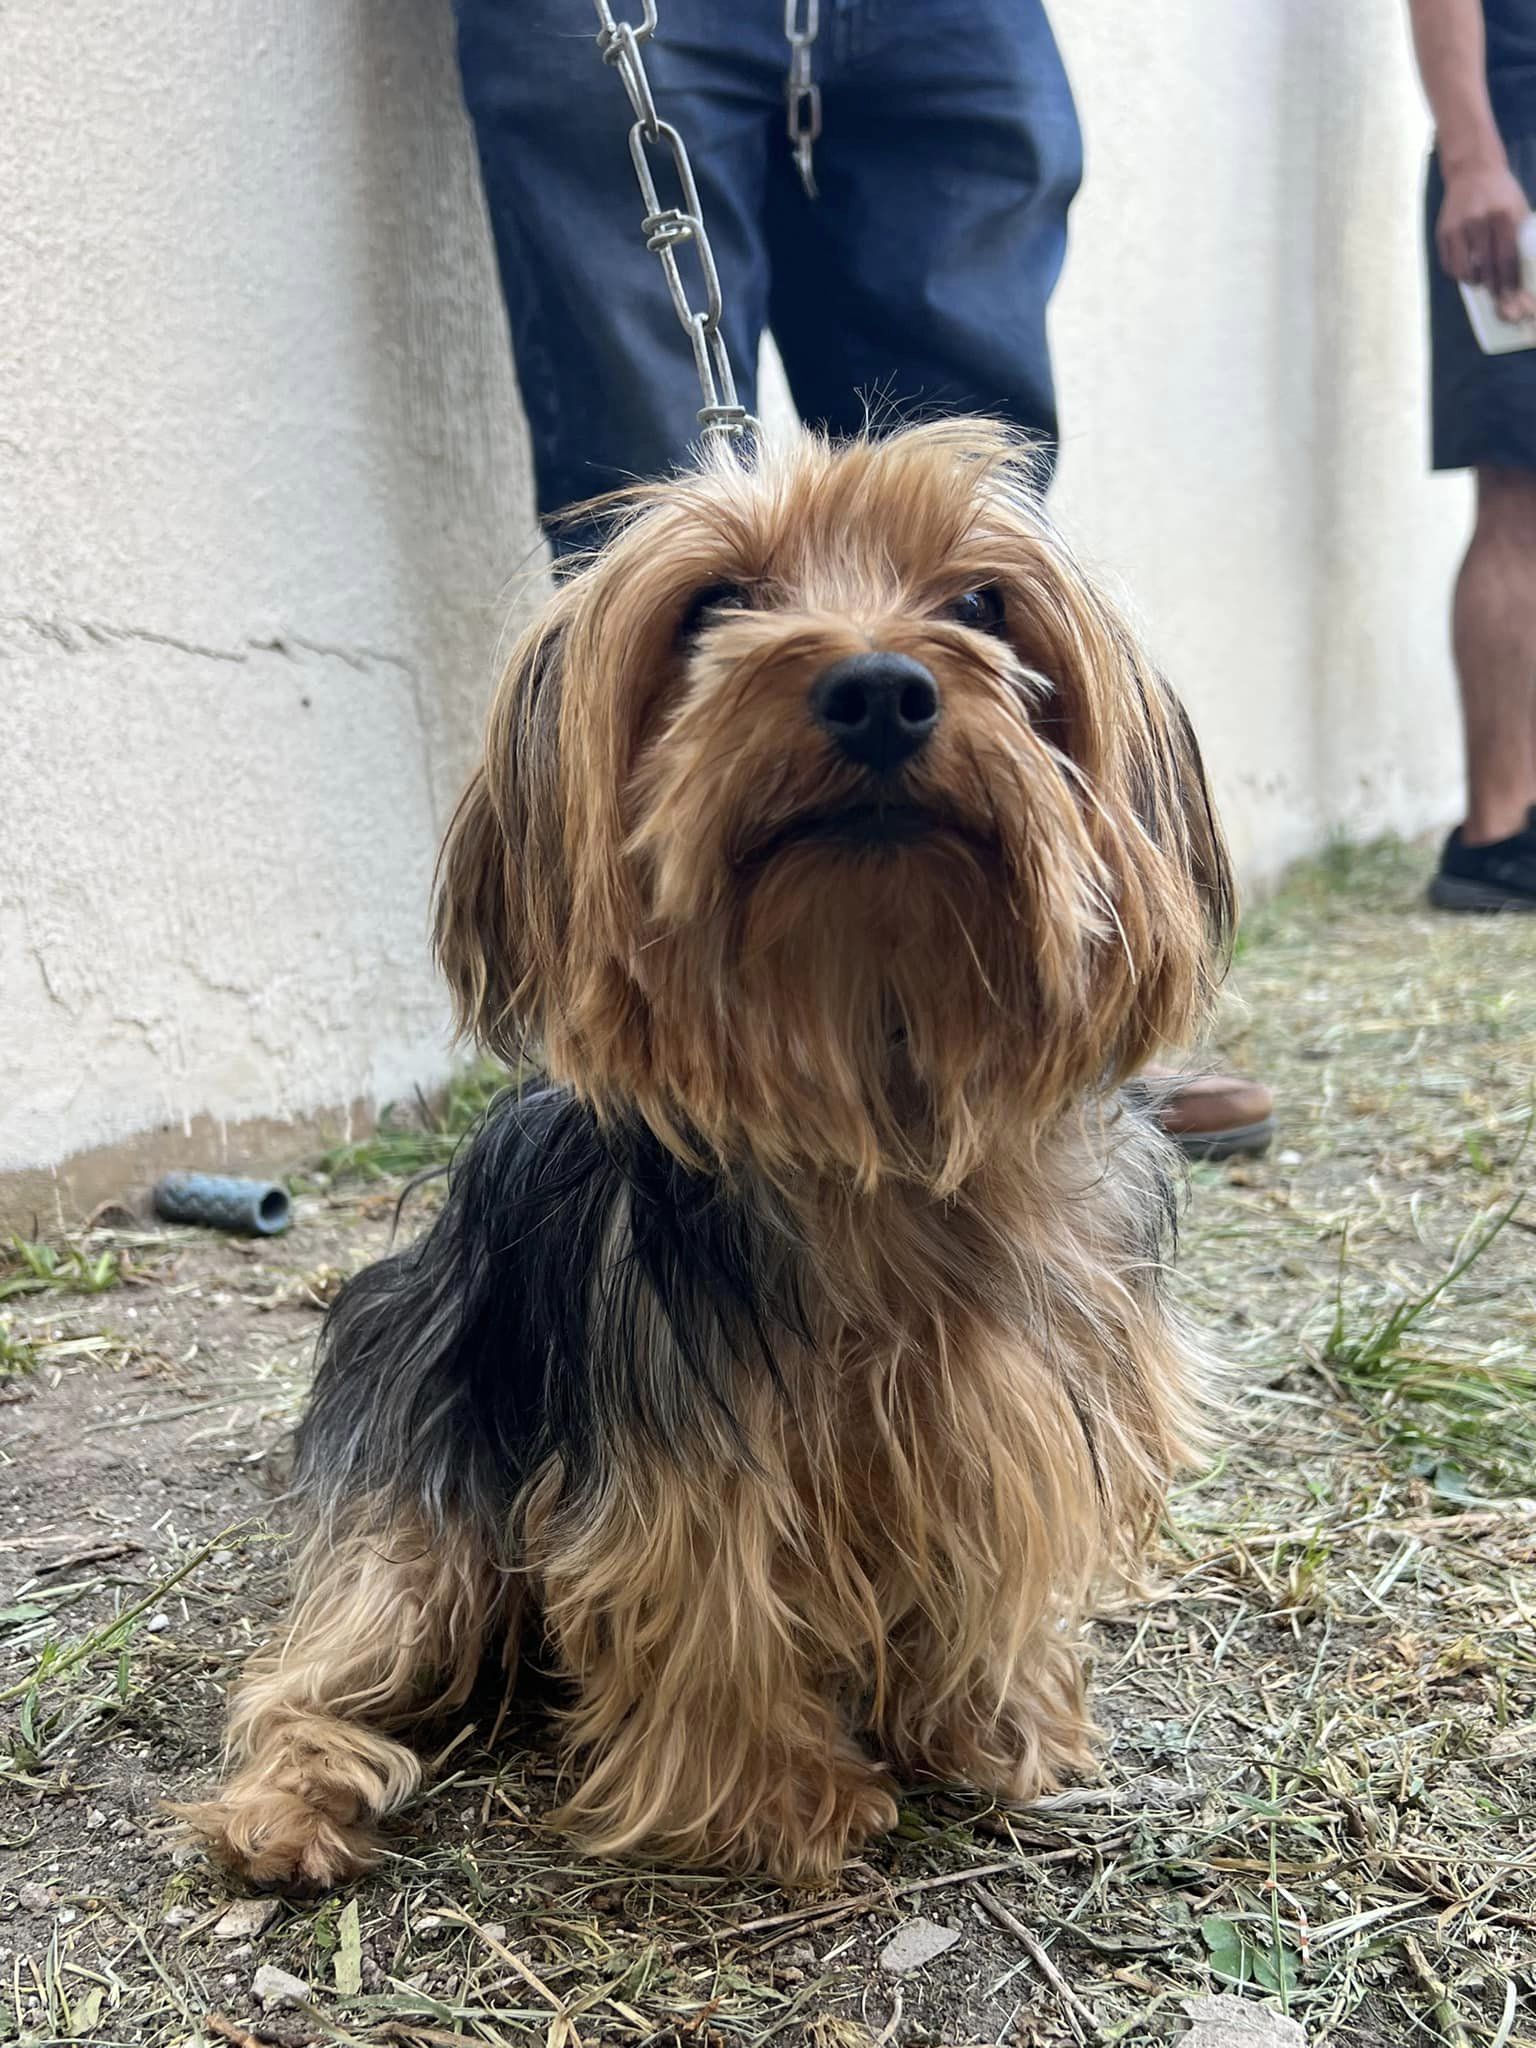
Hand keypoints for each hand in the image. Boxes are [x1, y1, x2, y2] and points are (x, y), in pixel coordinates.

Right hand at [1437, 159, 1531, 311]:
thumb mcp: (1517, 208)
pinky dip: (1459, 273)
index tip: (1512, 297)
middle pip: (1486, 266)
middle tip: (1499, 299)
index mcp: (1502, 215)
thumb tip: (1525, 269)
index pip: (1507, 257)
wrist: (1472, 171)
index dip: (1509, 281)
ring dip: (1474, 280)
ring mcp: (1458, 228)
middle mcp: (1479, 221)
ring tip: (1481, 279)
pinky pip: (1449, 265)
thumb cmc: (1501, 193)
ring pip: (1464, 270)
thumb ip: (1521, 235)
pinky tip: (1467, 268)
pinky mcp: (1443, 233)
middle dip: (1494, 287)